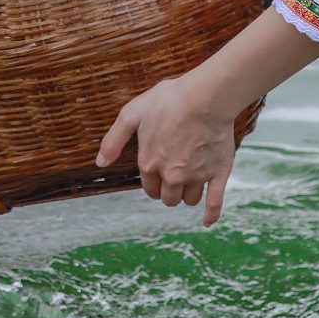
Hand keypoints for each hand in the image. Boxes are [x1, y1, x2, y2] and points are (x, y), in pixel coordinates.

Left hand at [97, 69, 248, 225]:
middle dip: (169, 191)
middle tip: (174, 178)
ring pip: (189, 199)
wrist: (205, 96)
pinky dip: (210, 215)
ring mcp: (196, 176)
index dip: (153, 183)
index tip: (159, 175)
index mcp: (149, 164)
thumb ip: (113, 140)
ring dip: (187, 195)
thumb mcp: (131, 114)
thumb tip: (100, 163)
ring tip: (191, 182)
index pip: (149, 188)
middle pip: (169, 198)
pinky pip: (214, 203)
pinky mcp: (218, 173)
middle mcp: (171, 175)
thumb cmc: (168, 100)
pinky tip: (206, 222)